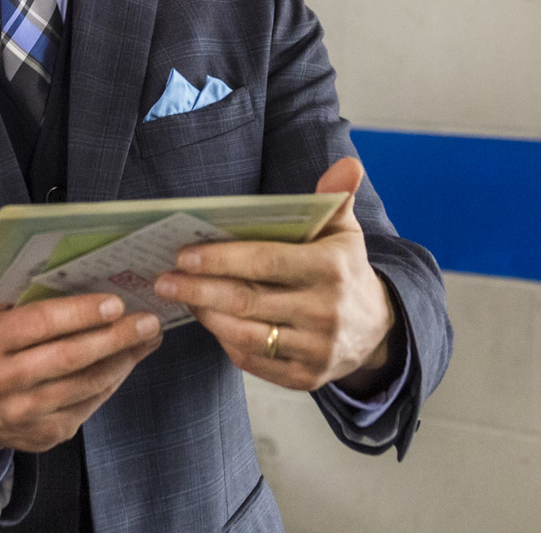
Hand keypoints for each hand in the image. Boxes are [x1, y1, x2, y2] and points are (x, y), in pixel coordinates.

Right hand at [0, 292, 163, 458]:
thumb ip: (29, 300)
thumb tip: (88, 278)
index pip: (40, 323)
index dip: (81, 313)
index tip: (116, 303)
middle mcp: (5, 379)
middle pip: (70, 357)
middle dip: (115, 337)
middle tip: (148, 321)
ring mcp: (26, 411)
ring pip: (86, 383)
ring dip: (124, 359)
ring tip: (148, 338)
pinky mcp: (46, 434)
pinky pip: (90, 404)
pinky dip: (113, 380)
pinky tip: (128, 361)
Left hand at [154, 157, 397, 393]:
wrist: (376, 331)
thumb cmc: (345, 270)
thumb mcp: (345, 231)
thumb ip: (337, 196)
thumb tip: (348, 163)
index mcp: (331, 268)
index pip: (266, 262)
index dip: (221, 259)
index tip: (184, 254)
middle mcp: (325, 312)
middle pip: (248, 302)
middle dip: (199, 290)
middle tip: (164, 280)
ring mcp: (316, 349)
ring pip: (246, 336)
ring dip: (207, 317)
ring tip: (181, 299)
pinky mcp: (305, 377)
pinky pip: (255, 362)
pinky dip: (227, 343)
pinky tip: (210, 324)